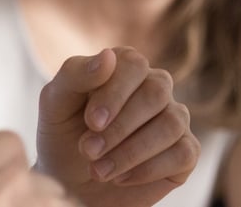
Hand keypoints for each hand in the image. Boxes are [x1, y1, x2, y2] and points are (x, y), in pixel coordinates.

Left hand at [35, 47, 199, 206]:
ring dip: (131, 152)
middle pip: (156, 92)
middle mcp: (155, 87)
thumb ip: (75, 74)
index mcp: (125, 67)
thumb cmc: (63, 136)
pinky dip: (148, 169)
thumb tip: (108, 56)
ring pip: (171, 124)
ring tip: (99, 170)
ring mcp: (174, 119)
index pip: (134, 64)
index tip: (92, 122)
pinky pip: (183, 154)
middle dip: (120, 127)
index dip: (115, 93)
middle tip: (89, 150)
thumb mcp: (55, 103)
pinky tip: (120, 178)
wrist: (71, 183)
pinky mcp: (184, 153)